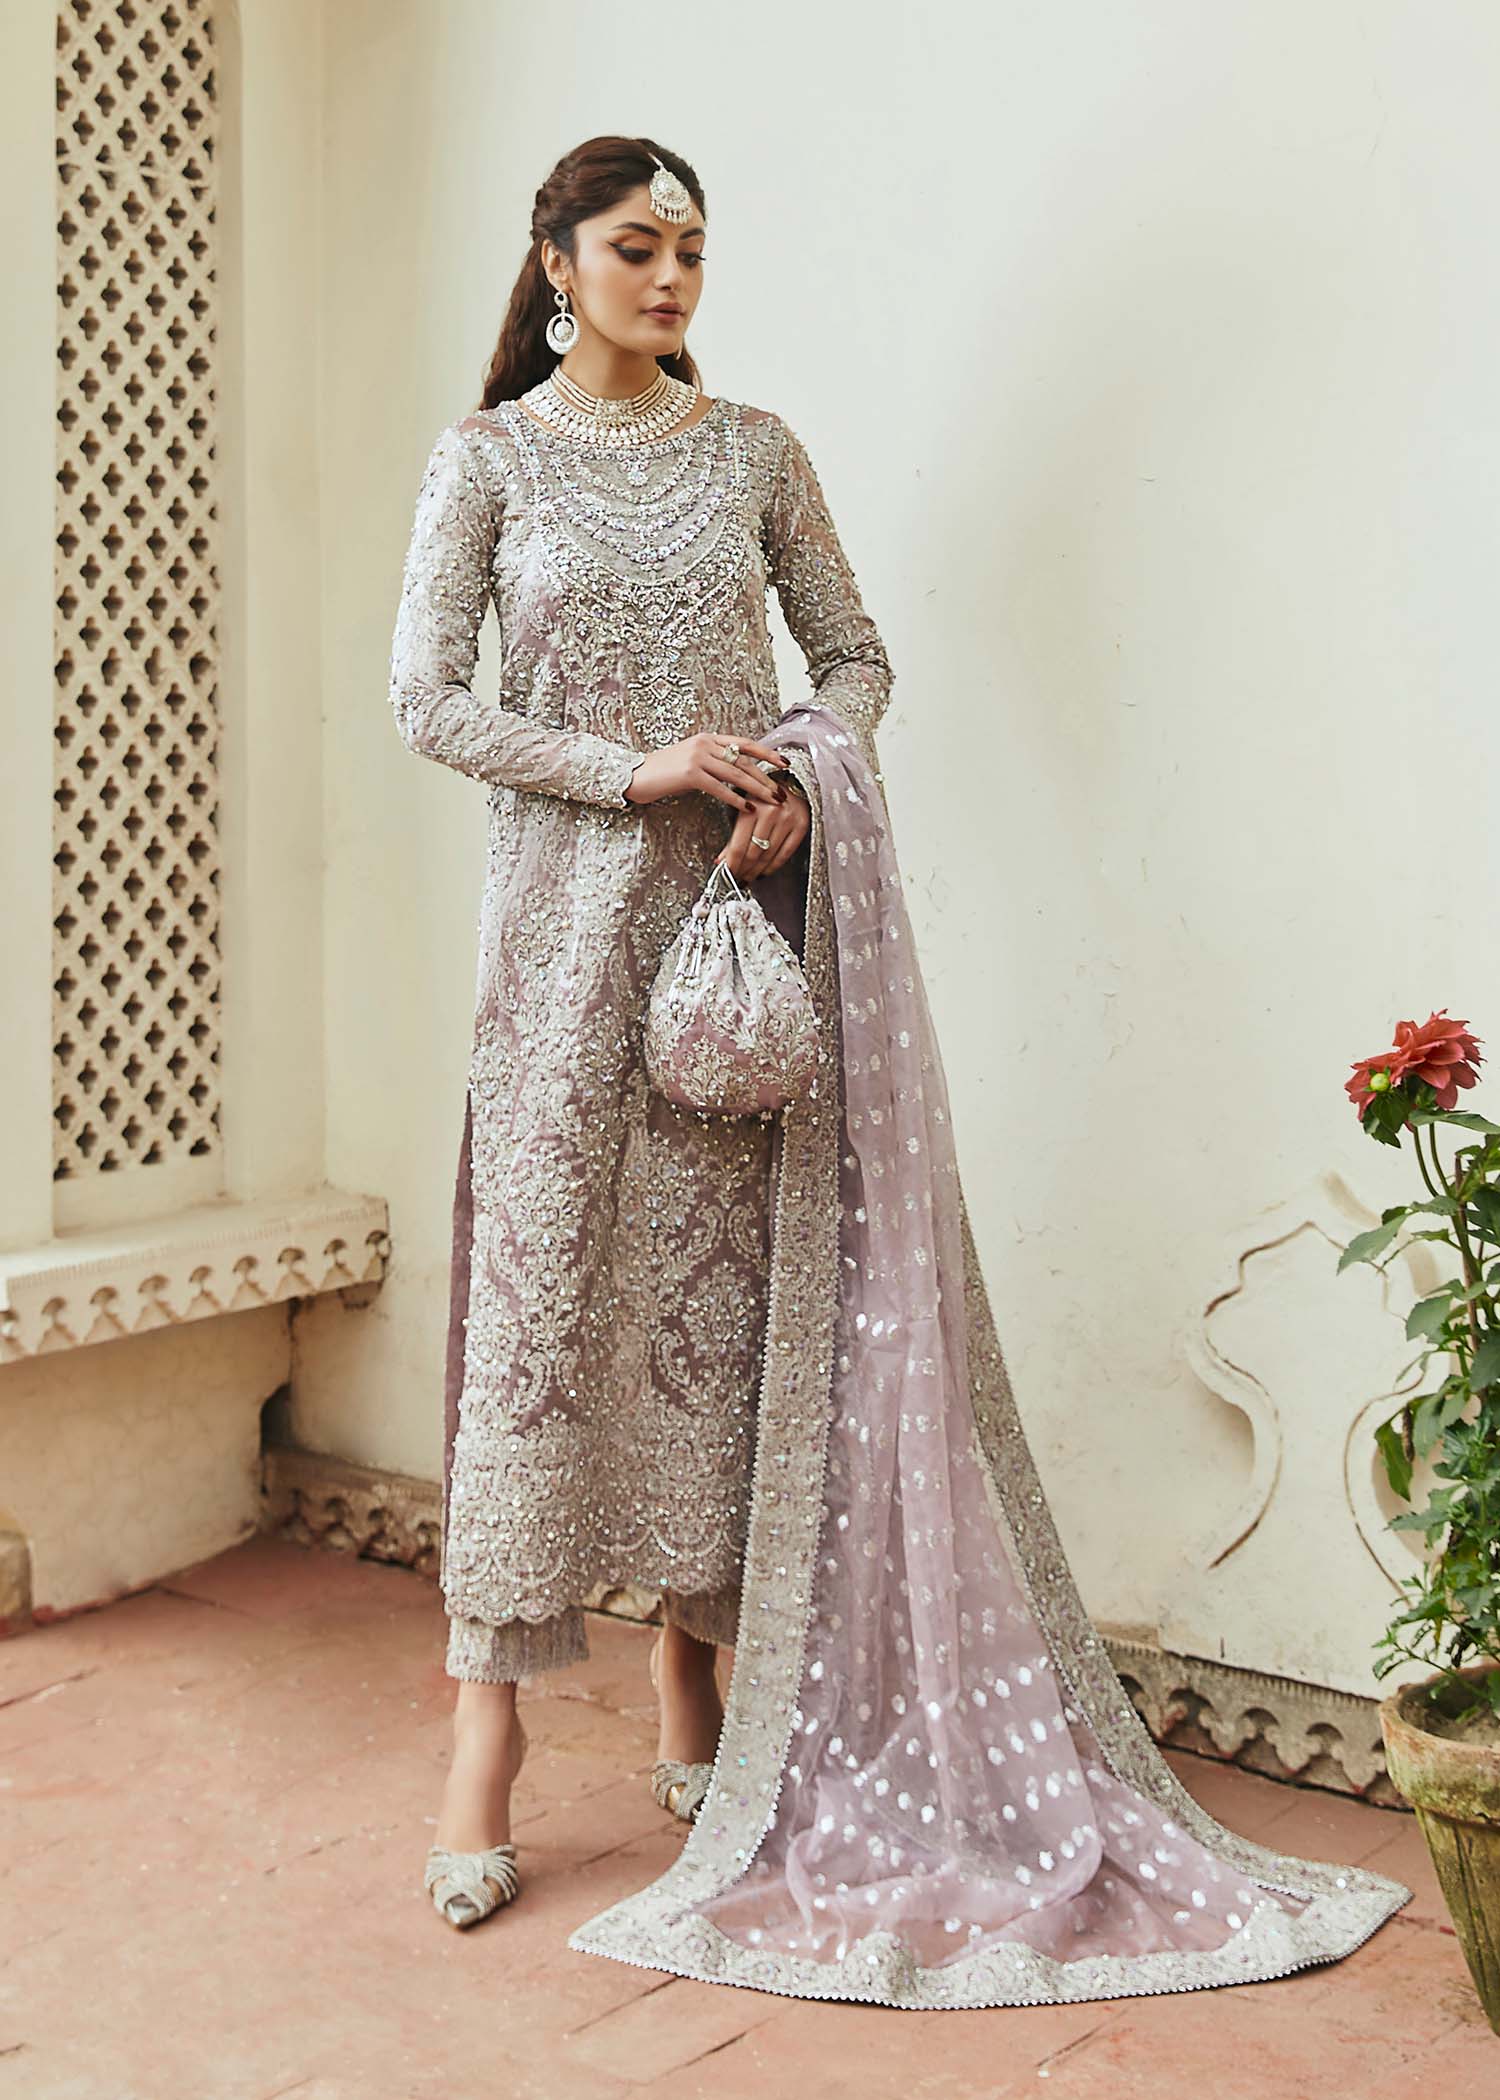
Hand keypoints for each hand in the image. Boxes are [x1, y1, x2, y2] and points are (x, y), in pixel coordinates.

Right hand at [624, 731, 789, 815]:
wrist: (634, 775)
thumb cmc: (663, 773)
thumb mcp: (692, 760)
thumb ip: (713, 762)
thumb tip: (736, 772)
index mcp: (708, 738)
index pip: (744, 743)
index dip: (766, 753)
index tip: (784, 762)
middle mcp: (705, 743)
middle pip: (744, 760)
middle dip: (766, 777)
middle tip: (783, 791)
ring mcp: (697, 757)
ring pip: (736, 774)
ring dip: (757, 788)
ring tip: (772, 800)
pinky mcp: (690, 773)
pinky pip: (719, 788)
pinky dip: (735, 799)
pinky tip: (748, 808)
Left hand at [717, 778, 808, 879]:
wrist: (791, 779)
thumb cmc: (762, 796)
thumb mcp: (743, 809)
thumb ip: (733, 836)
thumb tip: (721, 862)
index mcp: (751, 807)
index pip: (738, 846)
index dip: (732, 865)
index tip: (726, 875)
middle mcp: (771, 813)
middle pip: (754, 853)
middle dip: (743, 869)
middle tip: (737, 878)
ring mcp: (788, 820)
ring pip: (769, 855)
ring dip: (757, 870)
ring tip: (748, 877)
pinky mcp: (801, 825)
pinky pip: (786, 853)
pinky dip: (773, 866)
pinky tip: (764, 872)